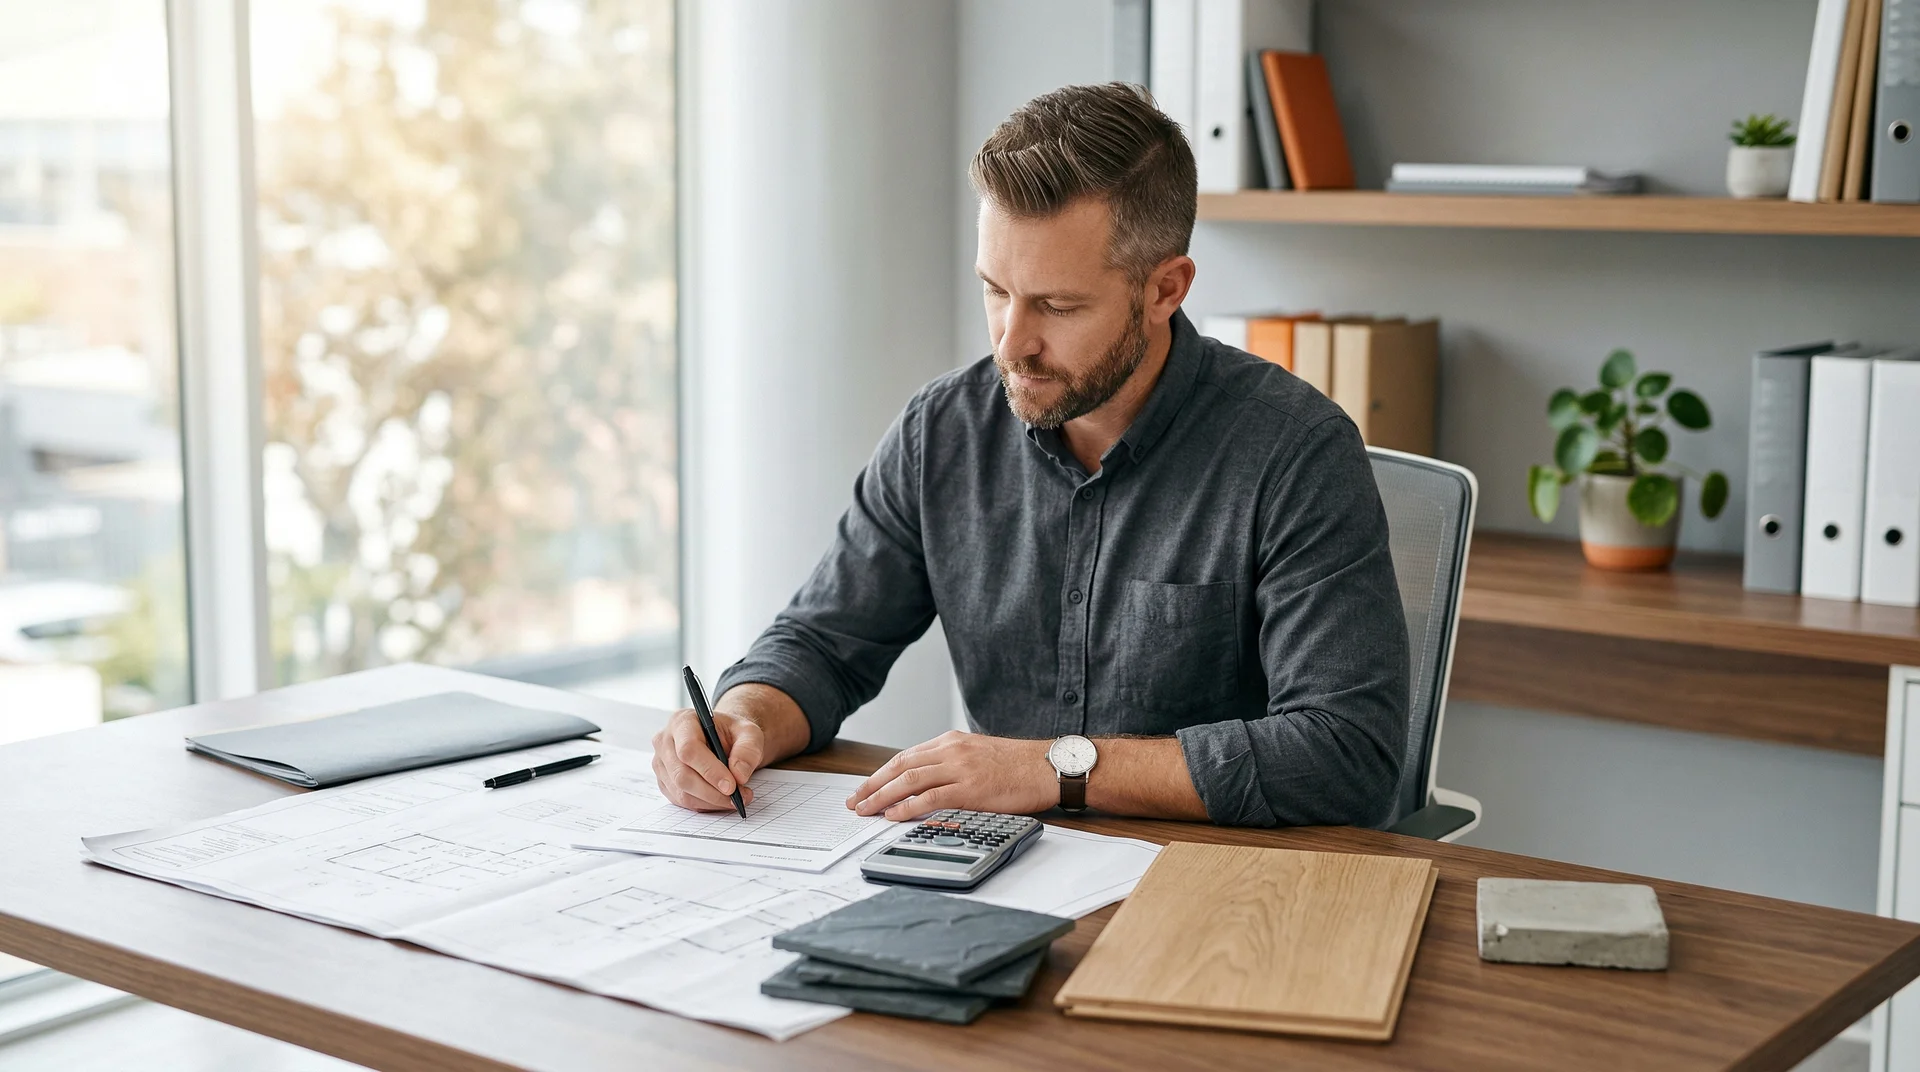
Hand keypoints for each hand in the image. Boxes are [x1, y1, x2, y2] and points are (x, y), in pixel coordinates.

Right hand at [651, 709, 764, 811]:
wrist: (724, 740)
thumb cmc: (733, 733)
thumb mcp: (750, 733)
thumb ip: (748, 749)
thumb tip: (739, 775)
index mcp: (682, 722)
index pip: (688, 749)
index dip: (709, 770)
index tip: (731, 786)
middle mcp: (665, 742)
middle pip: (682, 775)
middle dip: (713, 792)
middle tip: (739, 797)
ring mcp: (662, 764)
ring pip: (682, 793)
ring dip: (712, 802)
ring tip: (736, 799)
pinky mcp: (665, 782)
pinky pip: (682, 801)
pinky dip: (705, 805)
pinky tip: (722, 800)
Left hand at [847, 731, 1056, 820]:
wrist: (1048, 766)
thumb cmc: (1018, 766)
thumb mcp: (979, 755)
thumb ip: (953, 764)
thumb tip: (929, 783)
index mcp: (951, 742)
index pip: (906, 756)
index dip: (881, 774)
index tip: (865, 788)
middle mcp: (951, 750)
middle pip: (900, 766)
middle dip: (872, 785)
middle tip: (854, 801)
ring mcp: (960, 768)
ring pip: (909, 780)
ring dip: (881, 796)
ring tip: (865, 810)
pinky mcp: (971, 788)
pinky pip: (931, 797)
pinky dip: (907, 806)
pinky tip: (892, 815)